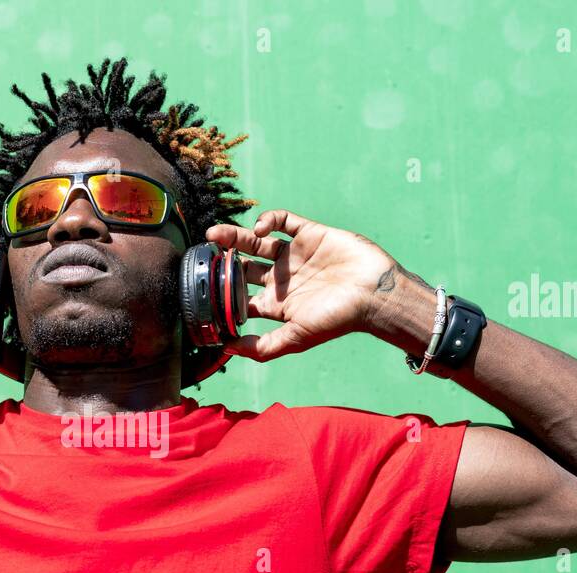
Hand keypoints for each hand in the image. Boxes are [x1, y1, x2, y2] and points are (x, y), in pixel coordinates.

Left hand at [205, 210, 414, 361]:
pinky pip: (283, 221)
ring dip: (234, 237)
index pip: (240, 298)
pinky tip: (259, 228)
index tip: (201, 289)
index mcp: (276, 304)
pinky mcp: (308, 233)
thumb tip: (226, 348)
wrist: (375, 293)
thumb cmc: (338, 320)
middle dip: (223, 262)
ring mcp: (294, 255)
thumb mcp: (295, 338)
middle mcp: (282, 279)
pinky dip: (268, 220)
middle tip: (204, 256)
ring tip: (215, 234)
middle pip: (243, 267)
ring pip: (256, 242)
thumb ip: (262, 347)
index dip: (220, 294)